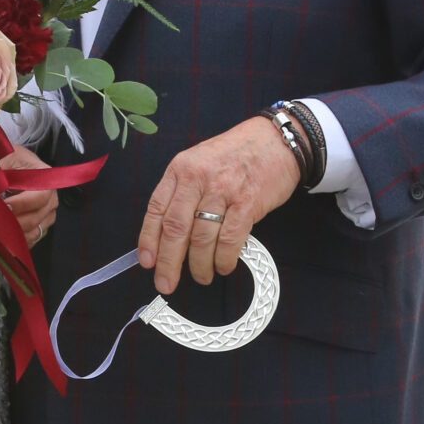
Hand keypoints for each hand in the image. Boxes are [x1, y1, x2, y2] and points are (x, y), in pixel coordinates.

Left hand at [0, 144, 56, 249]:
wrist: (8, 165)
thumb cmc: (5, 159)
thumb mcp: (0, 156)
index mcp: (44, 177)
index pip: (41, 195)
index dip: (23, 204)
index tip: (4, 205)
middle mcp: (51, 197)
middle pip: (37, 217)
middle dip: (14, 222)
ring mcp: (47, 213)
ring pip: (34, 231)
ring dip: (14, 233)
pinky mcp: (40, 225)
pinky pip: (31, 239)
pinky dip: (17, 241)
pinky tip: (2, 236)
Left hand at [139, 116, 300, 294]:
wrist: (276, 140)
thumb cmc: (236, 155)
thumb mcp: (199, 162)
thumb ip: (182, 191)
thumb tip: (167, 233)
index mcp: (181, 169)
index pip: (156, 209)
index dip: (149, 240)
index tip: (147, 262)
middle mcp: (198, 179)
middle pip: (175, 229)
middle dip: (169, 262)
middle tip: (167, 284)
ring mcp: (223, 190)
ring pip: (201, 239)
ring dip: (199, 266)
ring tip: (202, 276)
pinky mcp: (247, 203)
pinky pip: (229, 240)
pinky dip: (224, 259)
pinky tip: (223, 267)